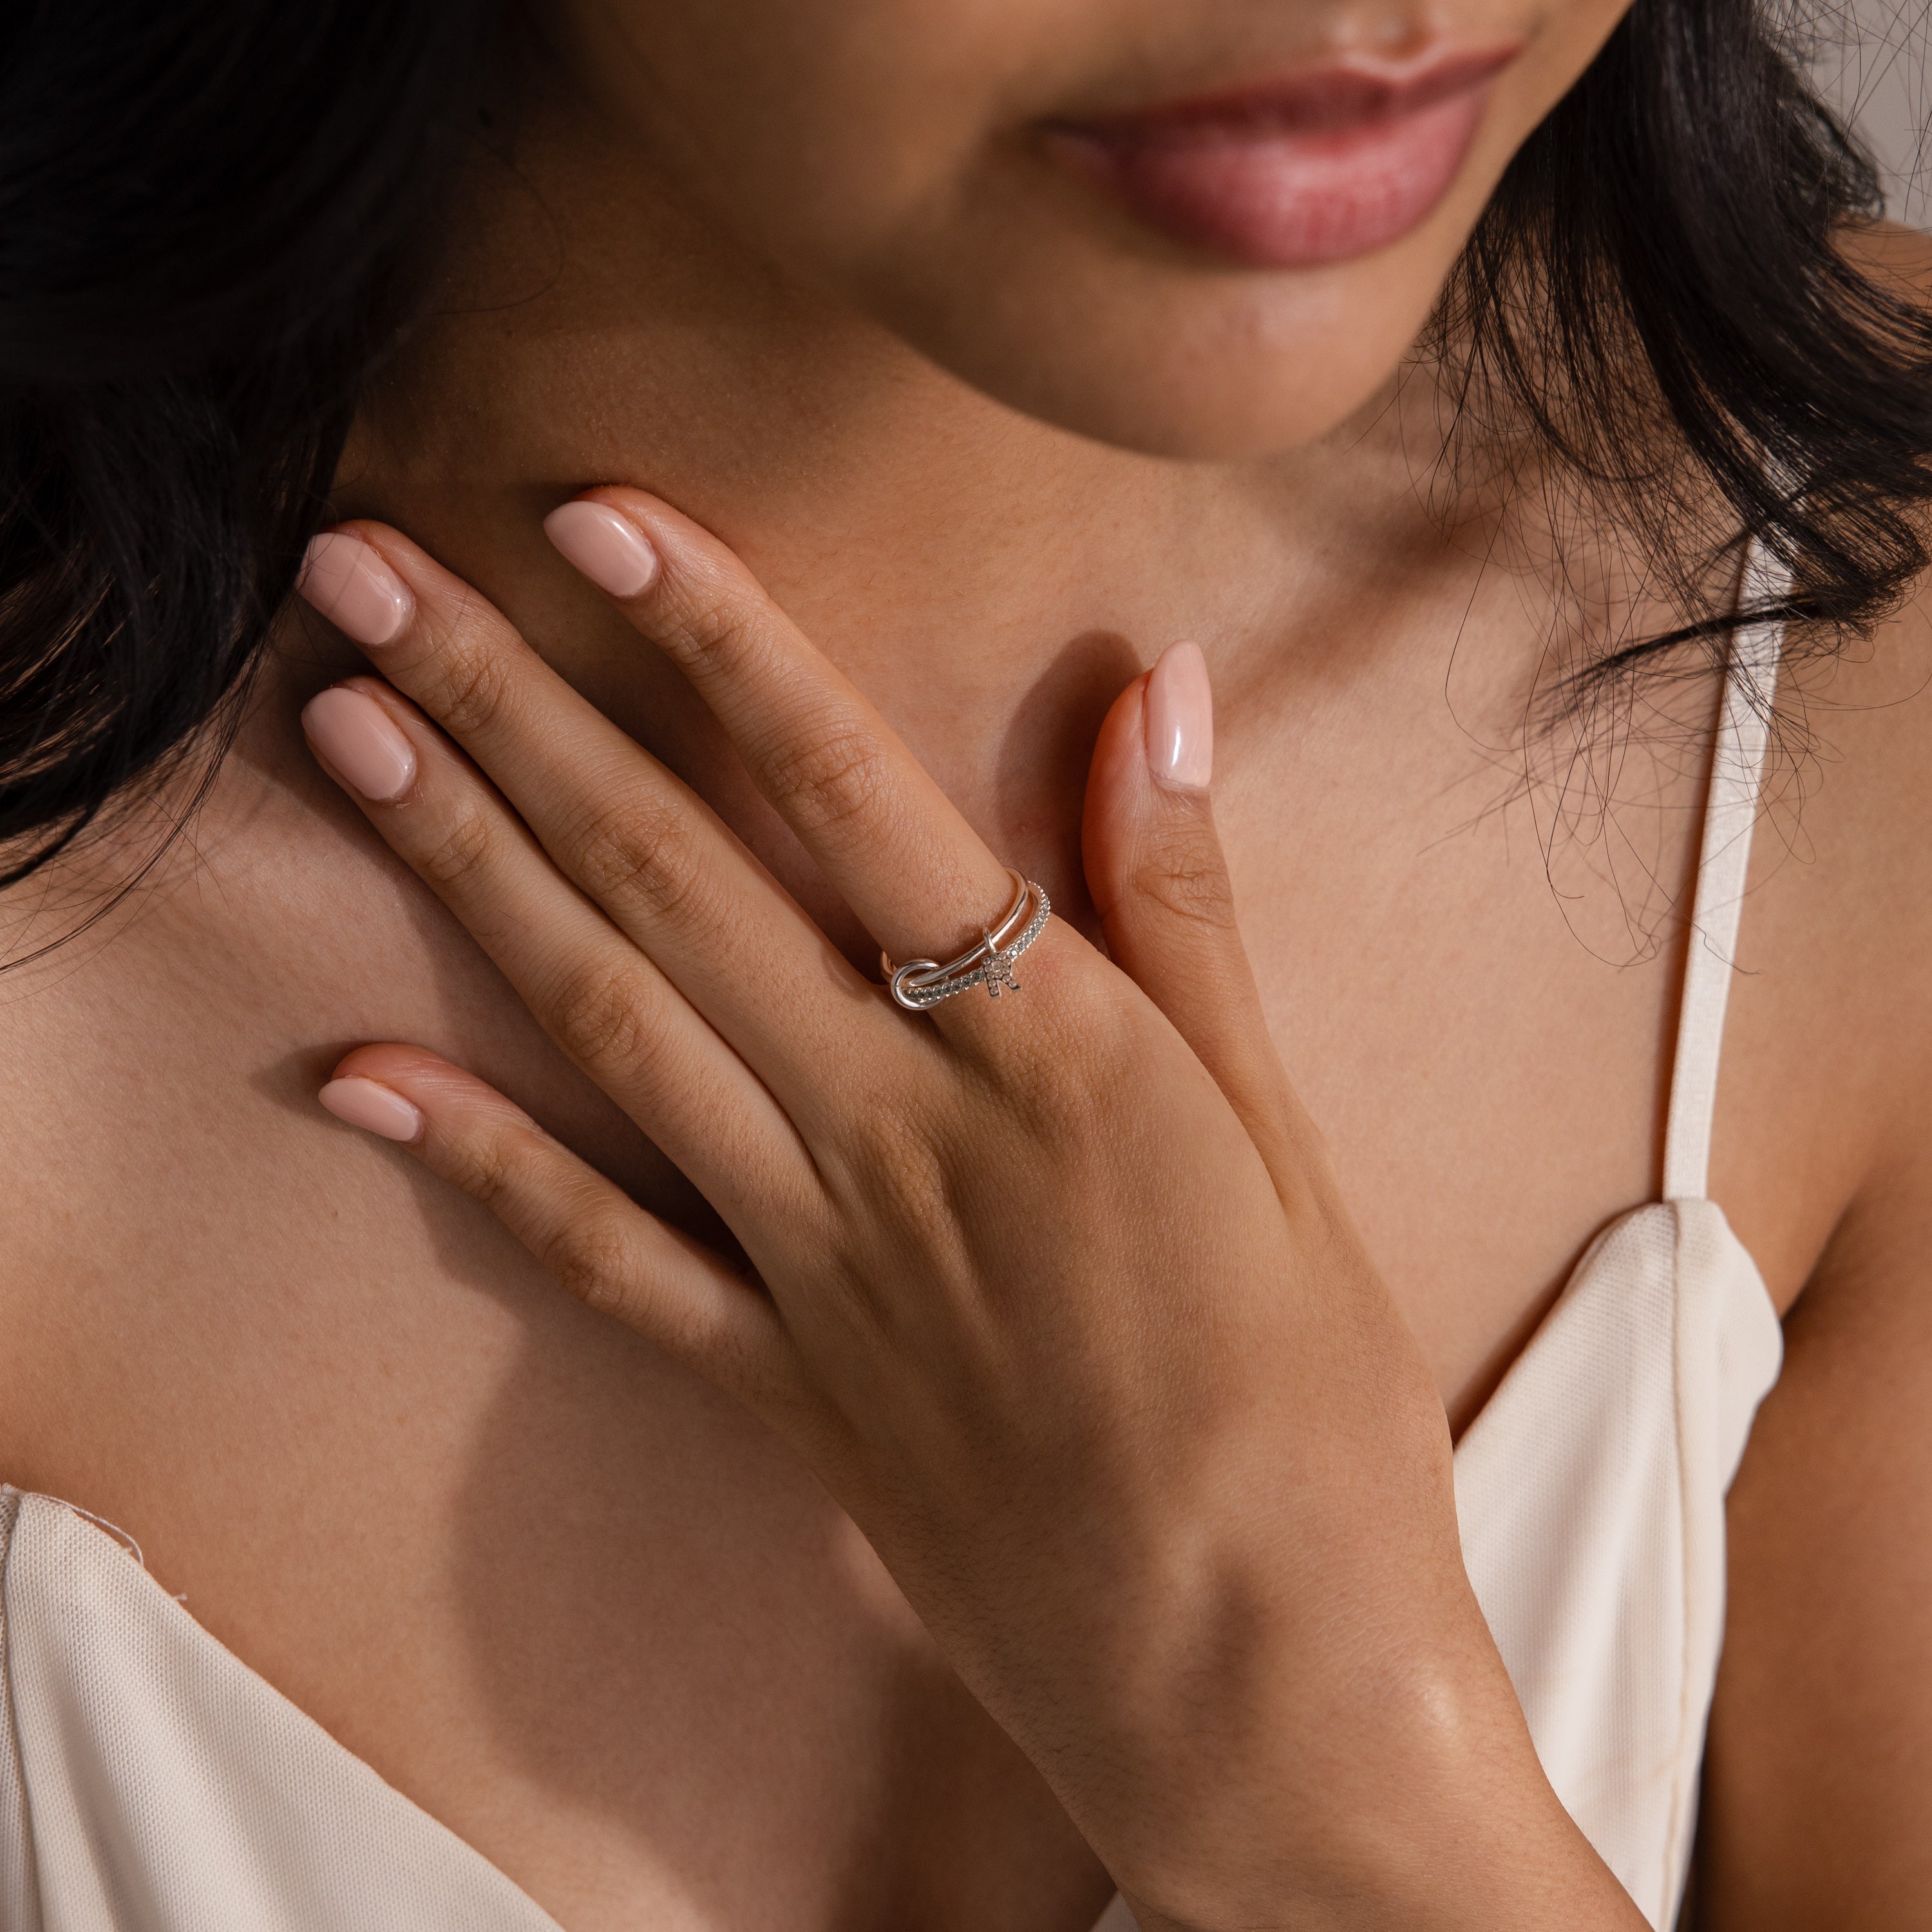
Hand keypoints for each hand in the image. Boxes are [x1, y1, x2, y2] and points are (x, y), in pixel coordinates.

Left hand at [295, 493, 1637, 1929]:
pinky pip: (603, 1258)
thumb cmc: (1308, 1401)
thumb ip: (1187, 912)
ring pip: (612, 1028)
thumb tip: (1162, 691)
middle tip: (359, 576)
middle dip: (512, 710)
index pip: (855, 798)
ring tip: (346, 739)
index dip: (722, 645)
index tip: (596, 521)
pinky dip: (478, 1164)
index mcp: (1050, 1054)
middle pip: (681, 882)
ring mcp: (817, 1262)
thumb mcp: (1278, 1137)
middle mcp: (901, 1132)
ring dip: (469, 872)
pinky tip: (356, 1077)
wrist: (1259, 1677)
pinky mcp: (777, 1381)